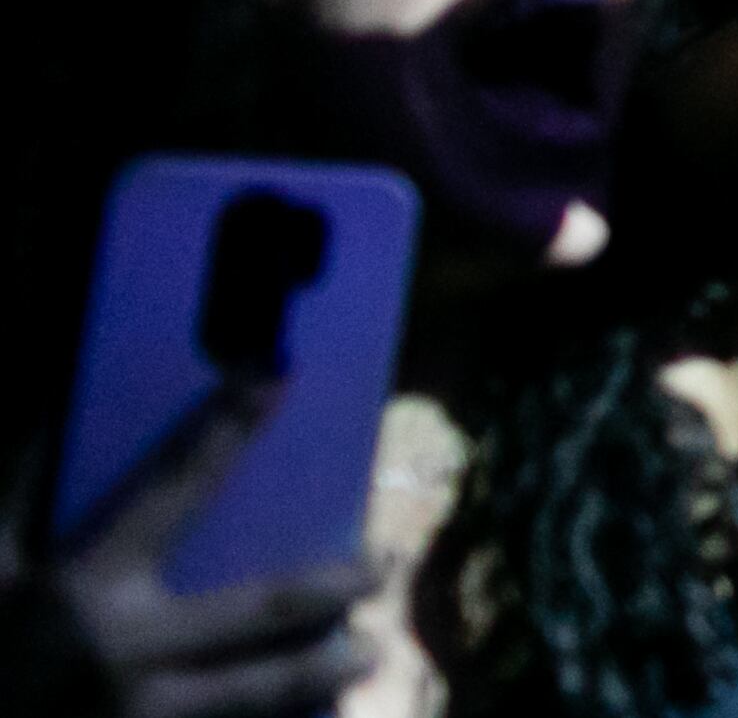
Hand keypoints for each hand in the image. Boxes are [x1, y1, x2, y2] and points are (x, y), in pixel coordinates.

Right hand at [0, 378, 379, 717]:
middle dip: (332, 584)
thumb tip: (61, 419)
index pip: (172, 487)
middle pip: (260, 608)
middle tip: (381, 565)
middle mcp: (125, 652)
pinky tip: (320, 713)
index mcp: (81, 588)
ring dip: (323, 669)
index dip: (225, 428)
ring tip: (372, 652)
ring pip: (259, 690)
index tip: (276, 375)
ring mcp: (140, 717)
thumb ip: (24, 495)